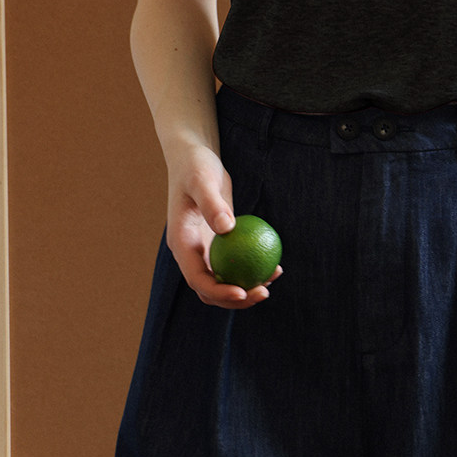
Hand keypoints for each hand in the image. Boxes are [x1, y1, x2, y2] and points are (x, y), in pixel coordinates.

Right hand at [165, 141, 282, 309]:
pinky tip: (275, 265)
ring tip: (274, 278)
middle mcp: (190, 253)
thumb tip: (227, 229)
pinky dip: (252, 268)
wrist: (194, 157)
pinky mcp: (219, 243)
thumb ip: (212, 203)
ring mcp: (204, 250)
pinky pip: (236, 263)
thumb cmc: (196, 165)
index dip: (218, 291)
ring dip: (247, 287)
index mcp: (181, 244)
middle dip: (236, 299)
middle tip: (265, 292)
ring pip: (224, 280)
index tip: (243, 292)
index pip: (197, 278)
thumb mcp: (202, 180)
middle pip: (210, 289)